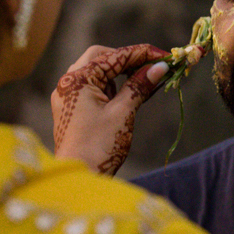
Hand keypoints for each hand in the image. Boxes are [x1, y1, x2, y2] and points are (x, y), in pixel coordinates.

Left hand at [51, 44, 168, 174]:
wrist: (79, 179)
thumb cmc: (99, 147)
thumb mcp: (123, 113)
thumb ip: (139, 86)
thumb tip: (159, 68)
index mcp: (77, 80)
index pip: (114, 56)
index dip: (141, 54)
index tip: (165, 56)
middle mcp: (68, 84)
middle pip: (101, 58)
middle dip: (128, 60)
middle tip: (153, 66)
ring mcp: (68, 97)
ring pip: (96, 73)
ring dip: (120, 73)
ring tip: (144, 80)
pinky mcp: (72, 110)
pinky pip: (93, 88)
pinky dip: (112, 87)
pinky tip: (129, 93)